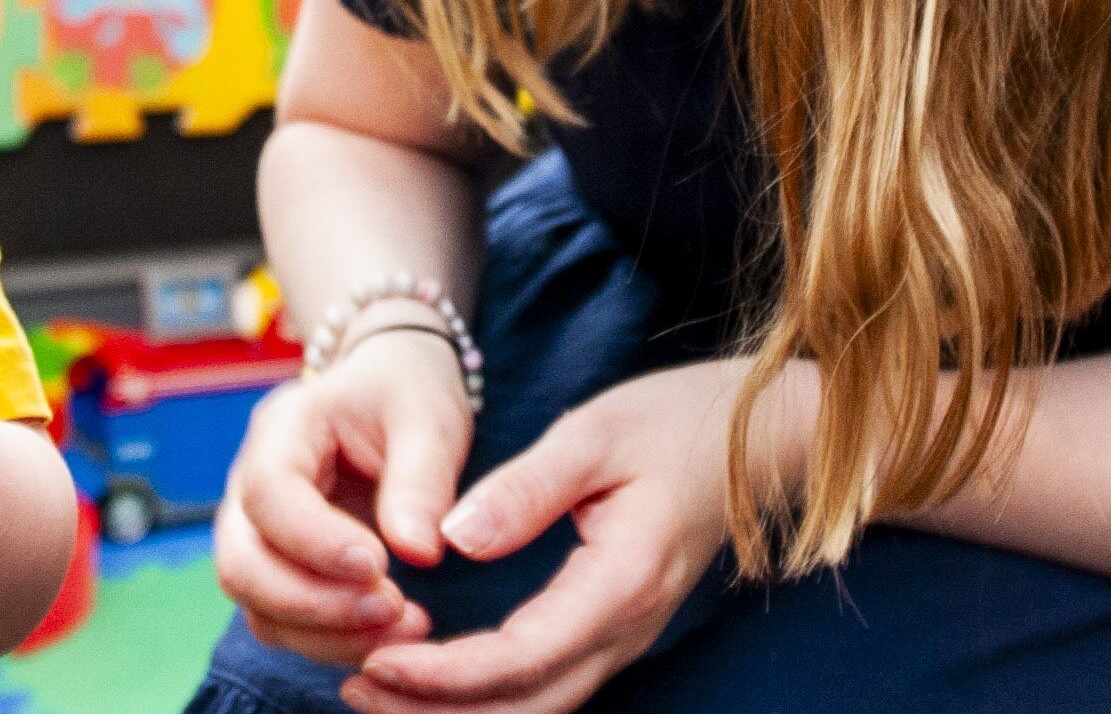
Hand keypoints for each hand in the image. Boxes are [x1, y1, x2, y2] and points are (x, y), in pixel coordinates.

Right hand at [213, 313, 478, 667]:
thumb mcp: (427, 421)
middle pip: (242, 563)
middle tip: (396, 608)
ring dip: (326, 634)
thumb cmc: (405, 396)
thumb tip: (417, 553)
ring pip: (258, 605)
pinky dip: (331, 642)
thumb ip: (421, 482)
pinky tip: (390, 636)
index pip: (268, 492)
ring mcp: (257, 531)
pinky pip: (283, 624)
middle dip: (314, 603)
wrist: (392, 394)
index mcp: (282, 429)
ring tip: (407, 629)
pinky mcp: (279, 568)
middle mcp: (251, 484)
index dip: (314, 540)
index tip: (380, 565)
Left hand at [341, 358, 789, 713]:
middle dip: (436, 709)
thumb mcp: (595, 433)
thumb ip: (527, 487)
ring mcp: (624, 634)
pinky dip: (486, 693)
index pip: (523, 656)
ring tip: (375, 690)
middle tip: (355, 686)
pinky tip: (434, 675)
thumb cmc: (674, 424)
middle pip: (527, 705)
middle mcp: (626, 627)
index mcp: (621, 582)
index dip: (445, 673)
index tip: (376, 659)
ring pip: (538, 705)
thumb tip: (455, 535)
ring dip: (456, 710)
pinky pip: (548, 682)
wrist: (755, 438)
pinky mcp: (613, 626)